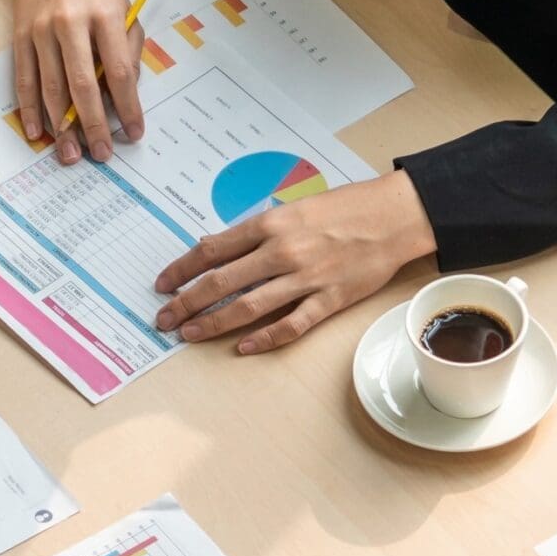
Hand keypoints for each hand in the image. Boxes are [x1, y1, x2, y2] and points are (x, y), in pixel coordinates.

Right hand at [13, 0, 138, 164]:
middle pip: (83, 85)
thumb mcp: (126, 10)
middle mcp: (71, 23)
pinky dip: (29, 107)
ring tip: (70, 154)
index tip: (133, 133)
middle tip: (101, 154)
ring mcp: (42, 29)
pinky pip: (25, 77)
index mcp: (105, 16)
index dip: (128, 108)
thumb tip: (123, 96)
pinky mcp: (21, 33)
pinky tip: (36, 131)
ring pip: (51, 86)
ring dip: (61, 126)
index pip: (119, 72)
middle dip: (92, 125)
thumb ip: (128, 50)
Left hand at [154, 172, 433, 354]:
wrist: (393, 217)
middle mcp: (282, 251)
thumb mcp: (294, 207)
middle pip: (220, 282)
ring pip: (248, 306)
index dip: (181, 269)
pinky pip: (291, 324)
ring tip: (190, 334)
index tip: (163, 283)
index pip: (212, 249)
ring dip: (213, 323)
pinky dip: (264, 338)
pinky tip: (243, 348)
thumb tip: (222, 248)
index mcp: (270, 224)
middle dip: (186, 302)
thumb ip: (259, 229)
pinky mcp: (329, 299)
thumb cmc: (345, 208)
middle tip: (164, 318)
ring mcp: (305, 278)